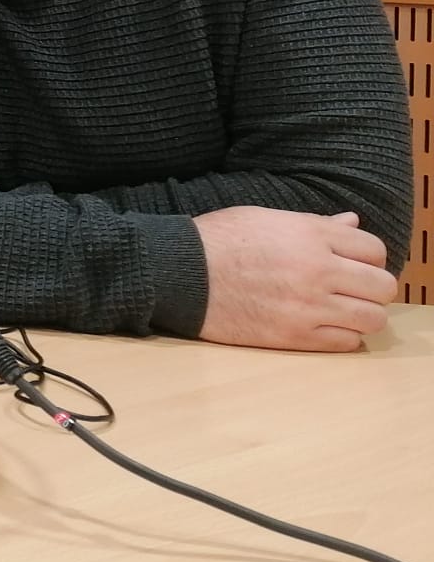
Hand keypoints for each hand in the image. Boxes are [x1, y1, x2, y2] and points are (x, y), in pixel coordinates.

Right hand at [196, 207, 396, 350]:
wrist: (179, 273)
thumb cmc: (217, 240)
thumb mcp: (265, 218)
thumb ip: (314, 224)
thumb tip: (351, 223)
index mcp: (311, 234)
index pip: (375, 250)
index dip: (367, 258)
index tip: (353, 264)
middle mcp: (317, 269)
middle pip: (383, 287)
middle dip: (373, 288)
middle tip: (352, 289)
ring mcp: (308, 306)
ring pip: (372, 318)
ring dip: (362, 314)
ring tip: (340, 310)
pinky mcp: (294, 336)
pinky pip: (347, 343)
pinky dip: (342, 335)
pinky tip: (322, 325)